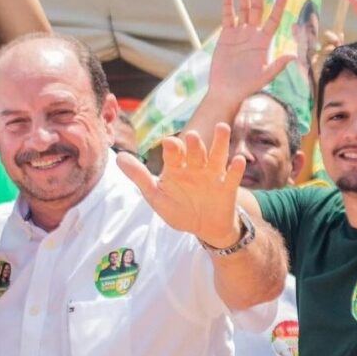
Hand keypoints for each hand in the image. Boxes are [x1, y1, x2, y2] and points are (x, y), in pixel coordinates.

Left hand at [117, 125, 245, 246]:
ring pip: (217, 156)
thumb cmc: (178, 208)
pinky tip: (238, 160)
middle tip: (192, 136)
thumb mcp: (156, 195)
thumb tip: (118, 157)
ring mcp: (212, 176)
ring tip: (221, 128)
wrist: (203, 227)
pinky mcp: (227, 188)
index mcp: (177, 167)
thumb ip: (139, 176)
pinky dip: (235, 169)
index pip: (174, 155)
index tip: (168, 143)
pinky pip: (232, 177)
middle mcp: (196, 167)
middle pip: (196, 152)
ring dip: (220, 143)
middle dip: (194, 145)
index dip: (172, 149)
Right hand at [207, 0, 293, 106]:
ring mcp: (239, 34)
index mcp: (264, 41)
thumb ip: (278, 64)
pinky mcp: (226, 36)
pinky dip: (228, 5)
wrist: (227, 91)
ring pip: (242, 9)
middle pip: (257, 8)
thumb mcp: (265, 75)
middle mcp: (253, 34)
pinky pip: (228, 17)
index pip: (273, 18)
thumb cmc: (247, 86)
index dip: (278, 5)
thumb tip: (294, 55)